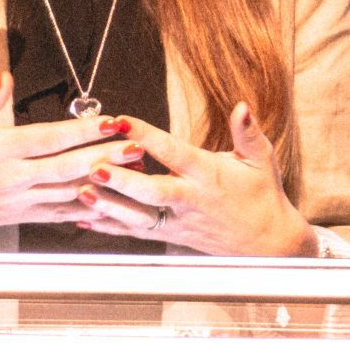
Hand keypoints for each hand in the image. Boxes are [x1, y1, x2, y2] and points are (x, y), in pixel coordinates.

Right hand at [0, 72, 127, 249]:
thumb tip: (6, 77)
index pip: (48, 139)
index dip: (82, 131)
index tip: (109, 121)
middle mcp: (12, 178)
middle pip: (67, 168)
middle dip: (105, 157)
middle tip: (136, 147)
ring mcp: (18, 201)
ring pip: (68, 192)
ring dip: (103, 183)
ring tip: (132, 172)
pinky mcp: (20, 216)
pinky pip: (59, 214)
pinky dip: (85, 209)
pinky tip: (108, 202)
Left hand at [74, 102, 316, 256]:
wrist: (269, 244)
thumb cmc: (262, 195)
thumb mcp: (261, 160)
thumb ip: (247, 133)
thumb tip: (242, 107)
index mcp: (207, 175)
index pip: (173, 153)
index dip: (146, 136)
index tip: (122, 121)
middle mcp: (190, 200)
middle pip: (152, 191)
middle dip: (122, 180)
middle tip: (94, 167)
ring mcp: (178, 222)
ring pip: (138, 217)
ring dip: (108, 206)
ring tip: (80, 193)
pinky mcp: (170, 237)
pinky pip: (136, 233)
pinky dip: (109, 227)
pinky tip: (84, 219)